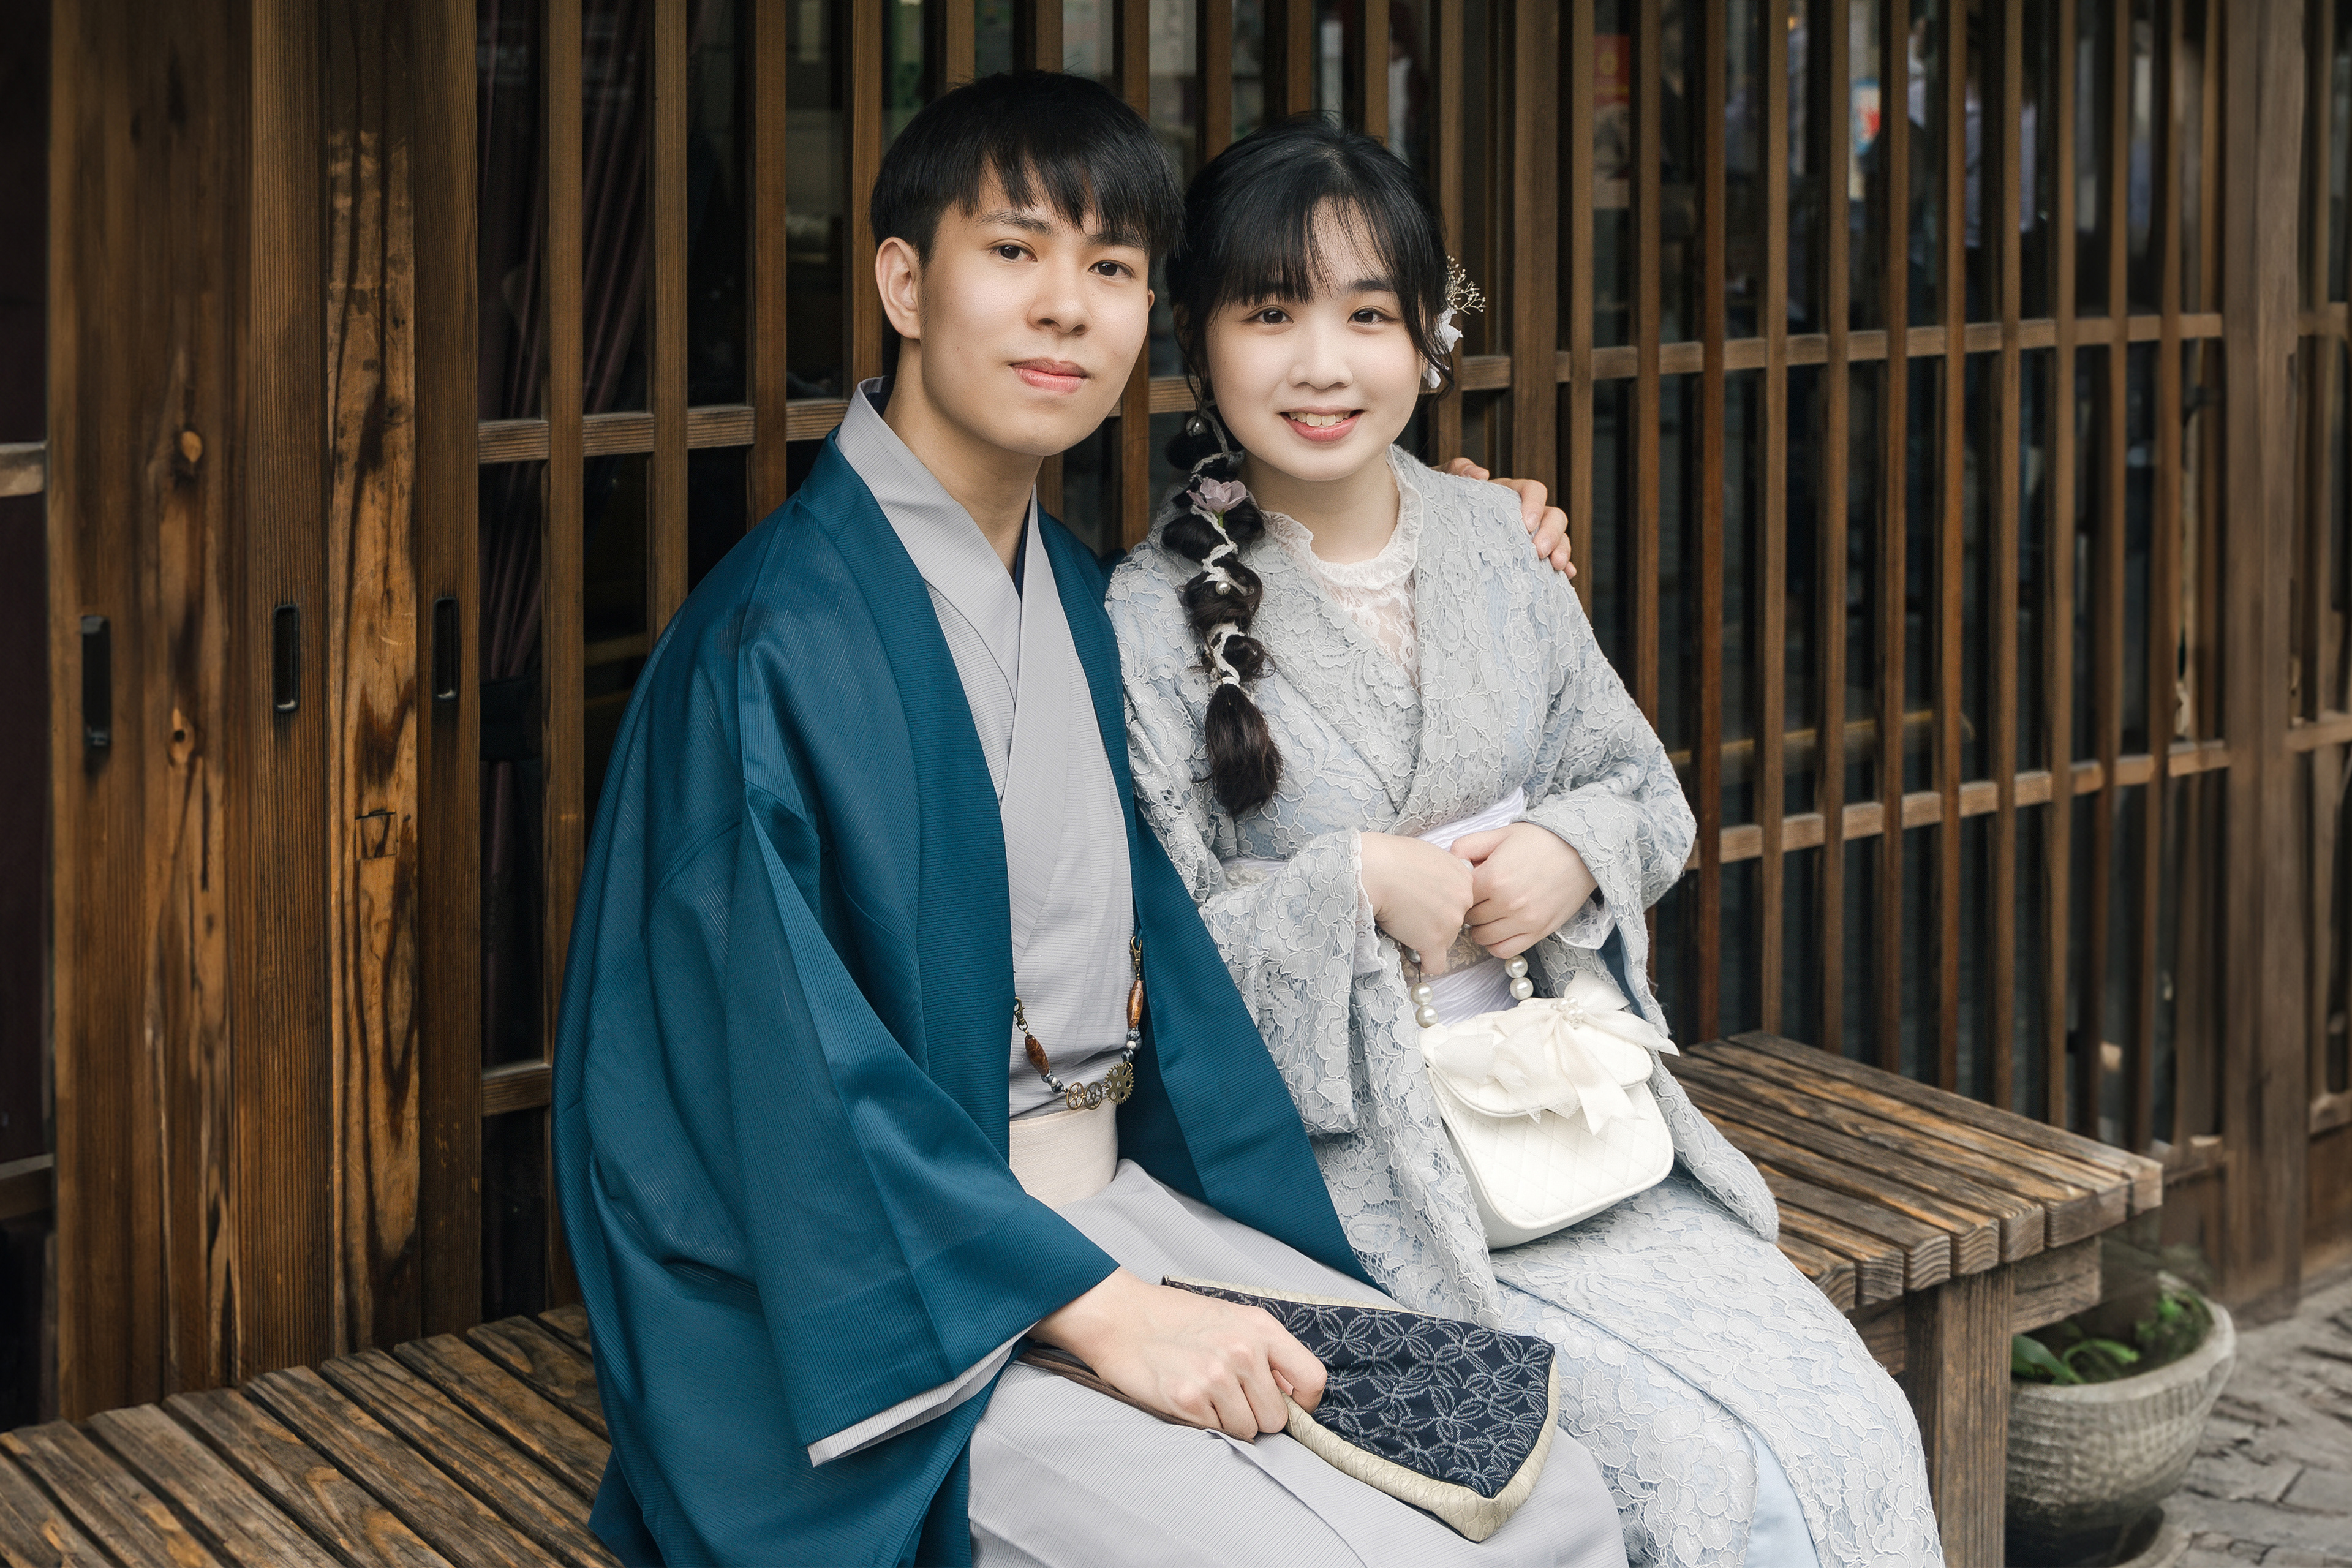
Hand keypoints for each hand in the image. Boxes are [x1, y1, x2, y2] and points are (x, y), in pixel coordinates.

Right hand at [1033, 1269, 1325, 1438]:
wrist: (1119, 1316)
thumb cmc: (1175, 1318)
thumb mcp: (1231, 1318)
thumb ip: (1266, 1351)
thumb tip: (1291, 1393)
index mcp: (1260, 1327)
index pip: (1312, 1379)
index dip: (1304, 1403)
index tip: (1288, 1405)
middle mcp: (1243, 1351)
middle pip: (1277, 1418)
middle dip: (1256, 1414)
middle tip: (1227, 1395)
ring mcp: (1215, 1376)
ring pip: (1247, 1430)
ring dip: (1228, 1421)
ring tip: (1204, 1392)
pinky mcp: (1188, 1399)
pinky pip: (1215, 1432)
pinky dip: (1202, 1422)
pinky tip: (1186, 1396)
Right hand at [1359, 832, 1475, 974]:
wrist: (1376, 870)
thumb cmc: (1392, 857)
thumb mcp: (1429, 856)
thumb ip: (1441, 873)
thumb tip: (1435, 885)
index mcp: (1464, 878)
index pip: (1460, 900)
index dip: (1441, 903)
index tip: (1425, 903)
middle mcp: (1464, 900)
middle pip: (1455, 921)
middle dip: (1436, 921)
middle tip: (1411, 913)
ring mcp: (1451, 923)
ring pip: (1445, 941)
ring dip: (1426, 938)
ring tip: (1403, 924)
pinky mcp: (1434, 942)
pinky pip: (1435, 964)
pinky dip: (1424, 962)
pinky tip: (1413, 954)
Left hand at [1439, 458, 1575, 578]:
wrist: (1433, 533)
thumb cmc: (1440, 507)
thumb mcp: (1443, 485)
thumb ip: (1457, 470)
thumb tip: (1481, 474)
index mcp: (1507, 495)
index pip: (1532, 490)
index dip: (1535, 503)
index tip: (1526, 524)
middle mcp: (1523, 515)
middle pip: (1553, 515)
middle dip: (1552, 533)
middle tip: (1538, 552)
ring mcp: (1529, 538)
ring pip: (1559, 538)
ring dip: (1562, 550)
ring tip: (1555, 566)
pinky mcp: (1529, 559)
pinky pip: (1553, 561)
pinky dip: (1564, 567)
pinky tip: (1565, 576)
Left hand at [1449, 822, 1598, 959]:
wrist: (1581, 851)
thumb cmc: (1540, 841)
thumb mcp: (1500, 834)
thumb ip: (1468, 846)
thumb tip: (1450, 863)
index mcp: (1493, 877)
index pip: (1460, 896)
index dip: (1461, 890)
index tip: (1470, 885)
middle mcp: (1507, 903)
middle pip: (1469, 918)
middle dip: (1469, 908)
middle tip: (1479, 899)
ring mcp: (1524, 920)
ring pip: (1482, 938)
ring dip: (1480, 928)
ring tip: (1488, 914)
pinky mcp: (1539, 931)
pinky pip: (1505, 950)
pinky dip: (1495, 944)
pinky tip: (1499, 929)